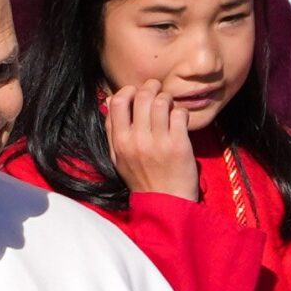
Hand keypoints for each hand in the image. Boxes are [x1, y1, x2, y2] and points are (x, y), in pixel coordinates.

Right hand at [101, 82, 198, 199]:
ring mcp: (158, 142)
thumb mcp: (118, 157)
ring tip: (169, 106)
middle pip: (141, 96)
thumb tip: (108, 99)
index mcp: (119, 142)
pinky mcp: (178, 145)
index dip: (128, 91)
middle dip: (152, 87)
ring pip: (161, 101)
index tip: (137, 94)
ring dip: (167, 99)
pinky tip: (180, 121)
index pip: (117, 101)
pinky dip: (181, 112)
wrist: (165, 203)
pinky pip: (179, 114)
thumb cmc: (142, 179)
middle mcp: (136, 140)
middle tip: (158, 91)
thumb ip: (112, 129)